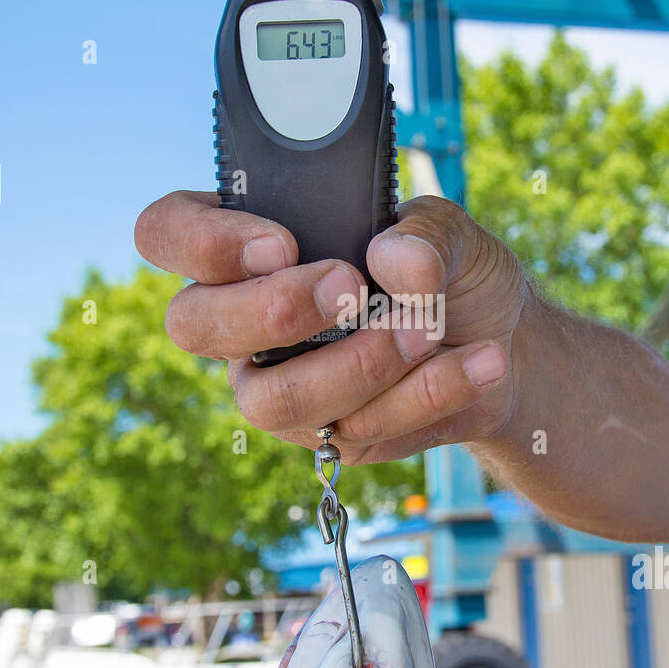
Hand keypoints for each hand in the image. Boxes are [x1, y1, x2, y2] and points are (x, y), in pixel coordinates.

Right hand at [134, 190, 530, 463]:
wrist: (501, 342)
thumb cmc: (450, 273)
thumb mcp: (451, 231)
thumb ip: (427, 234)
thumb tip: (395, 260)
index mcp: (251, 246)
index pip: (167, 233)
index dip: (202, 242)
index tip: (281, 244)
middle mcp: (244, 319)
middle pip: (190, 325)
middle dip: (270, 310)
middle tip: (349, 288)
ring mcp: (277, 383)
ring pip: (271, 399)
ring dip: (358, 364)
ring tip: (430, 330)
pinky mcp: (327, 436)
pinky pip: (352, 433)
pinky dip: (424, 395)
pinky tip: (477, 363)